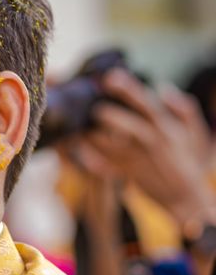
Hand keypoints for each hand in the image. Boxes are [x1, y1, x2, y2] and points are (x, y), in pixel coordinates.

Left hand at [84, 69, 215, 228]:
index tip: (110, 77)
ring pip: (113, 144)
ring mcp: (140, 158)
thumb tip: (164, 88)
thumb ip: (183, 109)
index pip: (147, 103)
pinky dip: (91, 153)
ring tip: (79, 124)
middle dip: (108, 114)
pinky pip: (106, 161)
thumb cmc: (188, 160)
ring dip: (94, 134)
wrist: (186, 197)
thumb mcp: (195, 133)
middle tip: (92, 106)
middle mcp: (154, 140)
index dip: (129, 89)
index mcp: (168, 127)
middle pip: (129, 124)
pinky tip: (78, 143)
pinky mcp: (128, 172)